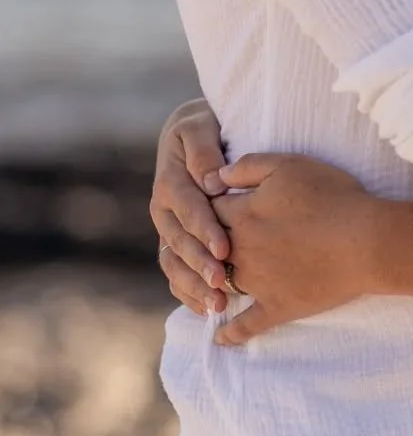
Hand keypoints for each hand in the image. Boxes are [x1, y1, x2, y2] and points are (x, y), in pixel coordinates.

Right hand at [152, 98, 230, 315]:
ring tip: (217, 305)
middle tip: (222, 284)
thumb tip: (211, 182)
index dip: (205, 230)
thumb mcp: (201, 126)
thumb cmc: (206, 127)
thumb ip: (204, 151)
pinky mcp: (176, 242)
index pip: (188, 209)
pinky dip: (187, 292)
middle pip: (180, 242)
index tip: (225, 249)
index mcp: (170, 181)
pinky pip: (175, 271)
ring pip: (174, 262)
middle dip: (200, 265)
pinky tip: (206, 309)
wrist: (195, 133)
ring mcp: (168, 229)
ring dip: (192, 286)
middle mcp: (164, 209)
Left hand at [210, 153, 375, 346]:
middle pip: (208, 247)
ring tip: (205, 284)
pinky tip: (220, 339)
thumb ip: (247, 167)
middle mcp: (241, 250)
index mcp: (242, 215)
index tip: (209, 205)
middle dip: (201, 244)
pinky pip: (246, 325)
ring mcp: (257, 282)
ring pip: (221, 284)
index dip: (207, 205)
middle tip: (201, 242)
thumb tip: (211, 177)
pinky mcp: (277, 306)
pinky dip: (231, 333)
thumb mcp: (288, 165)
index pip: (210, 209)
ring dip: (209, 284)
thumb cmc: (332, 197)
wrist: (365, 241)